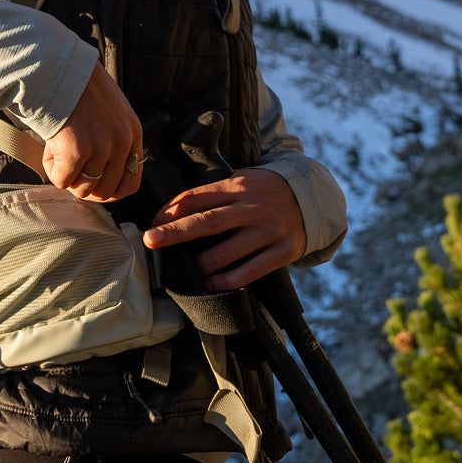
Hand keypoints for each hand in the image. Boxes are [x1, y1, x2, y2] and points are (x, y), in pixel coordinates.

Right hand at [42, 61, 142, 201]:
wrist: (56, 68)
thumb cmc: (76, 85)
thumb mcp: (111, 109)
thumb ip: (113, 137)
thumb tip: (100, 173)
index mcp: (132, 133)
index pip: (131, 182)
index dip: (110, 192)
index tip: (92, 187)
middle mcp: (121, 142)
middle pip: (106, 192)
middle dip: (84, 187)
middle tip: (69, 170)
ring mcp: (101, 147)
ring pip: (82, 189)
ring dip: (66, 177)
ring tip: (57, 153)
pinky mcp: (76, 151)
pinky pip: (61, 180)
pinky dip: (51, 170)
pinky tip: (48, 148)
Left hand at [143, 168, 306, 288]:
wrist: (310, 197)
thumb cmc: (261, 190)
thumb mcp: (239, 179)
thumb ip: (213, 192)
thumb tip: (173, 210)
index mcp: (236, 186)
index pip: (197, 196)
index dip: (171, 210)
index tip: (153, 223)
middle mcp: (251, 207)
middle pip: (207, 221)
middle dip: (176, 232)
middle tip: (150, 241)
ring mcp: (268, 230)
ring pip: (227, 252)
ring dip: (201, 264)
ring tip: (186, 269)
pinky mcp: (283, 252)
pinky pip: (250, 271)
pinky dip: (227, 280)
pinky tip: (210, 283)